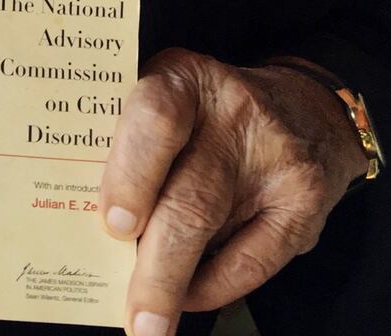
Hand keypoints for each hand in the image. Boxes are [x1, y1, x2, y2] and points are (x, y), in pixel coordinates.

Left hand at [99, 49, 367, 335]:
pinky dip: (214, 286)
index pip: (156, 117)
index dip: (131, 173)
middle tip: (130, 311)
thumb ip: (130, 140)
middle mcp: (233, 114)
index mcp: (183, 79)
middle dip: (153, 263)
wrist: (305, 107)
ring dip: (175, 284)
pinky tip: (185, 299)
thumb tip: (85, 213)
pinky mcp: (304, 202)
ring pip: (215, 230)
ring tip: (148, 321)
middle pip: (188, 194)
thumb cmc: (206, 110)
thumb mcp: (167, 96)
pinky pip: (256, 258)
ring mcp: (274, 160)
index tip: (113, 223)